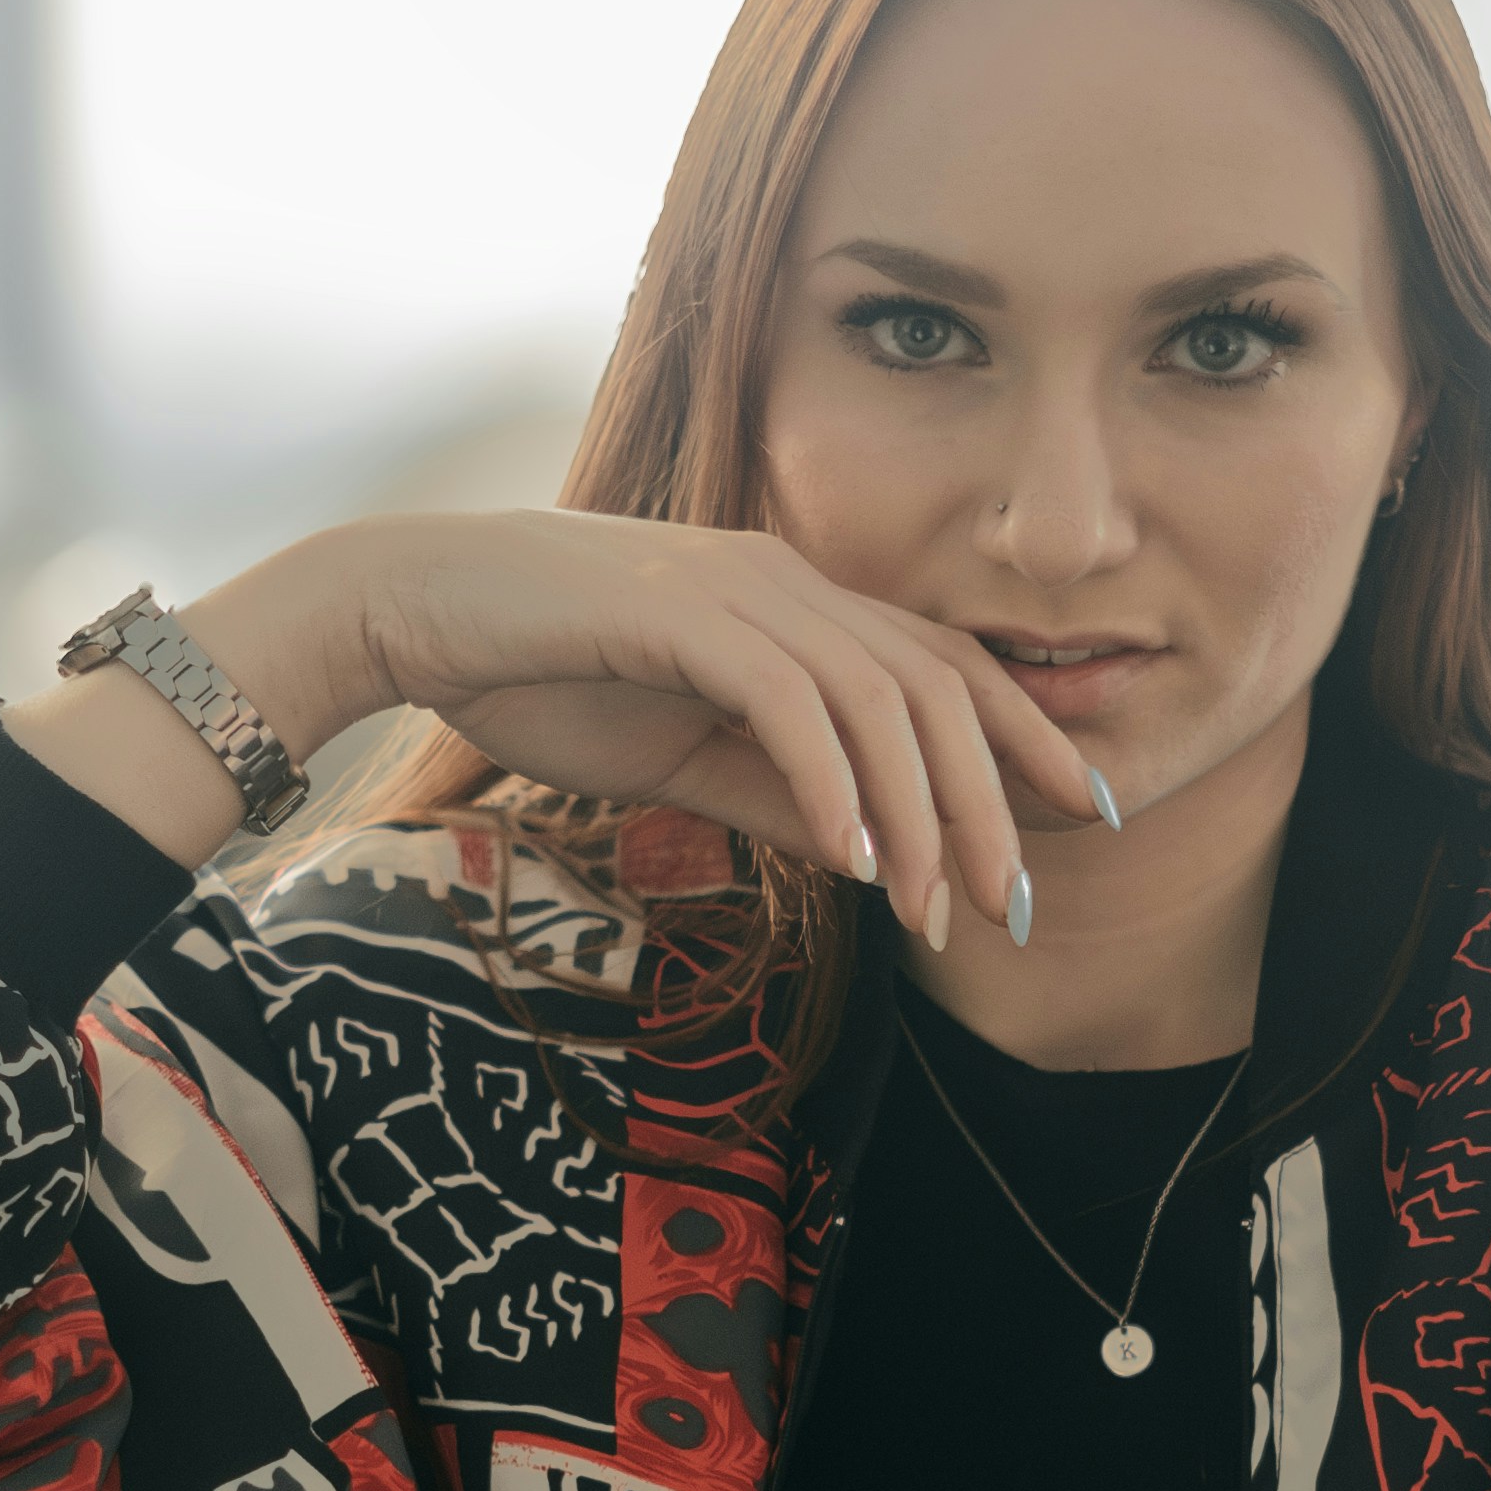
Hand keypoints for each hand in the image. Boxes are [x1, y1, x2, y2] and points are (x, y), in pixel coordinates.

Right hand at [202, 506, 1110, 948]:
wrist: (413, 614)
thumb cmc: (538, 677)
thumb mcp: (682, 757)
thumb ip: (776, 795)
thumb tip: (869, 856)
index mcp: (793, 604)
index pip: (939, 668)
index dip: (1020, 739)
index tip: (1078, 820)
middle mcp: (784, 581)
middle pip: (933, 686)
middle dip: (991, 798)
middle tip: (1014, 902)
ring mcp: (734, 589)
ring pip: (876, 699)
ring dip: (918, 812)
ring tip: (936, 909)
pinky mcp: (680, 614)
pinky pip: (789, 703)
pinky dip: (832, 786)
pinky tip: (852, 861)